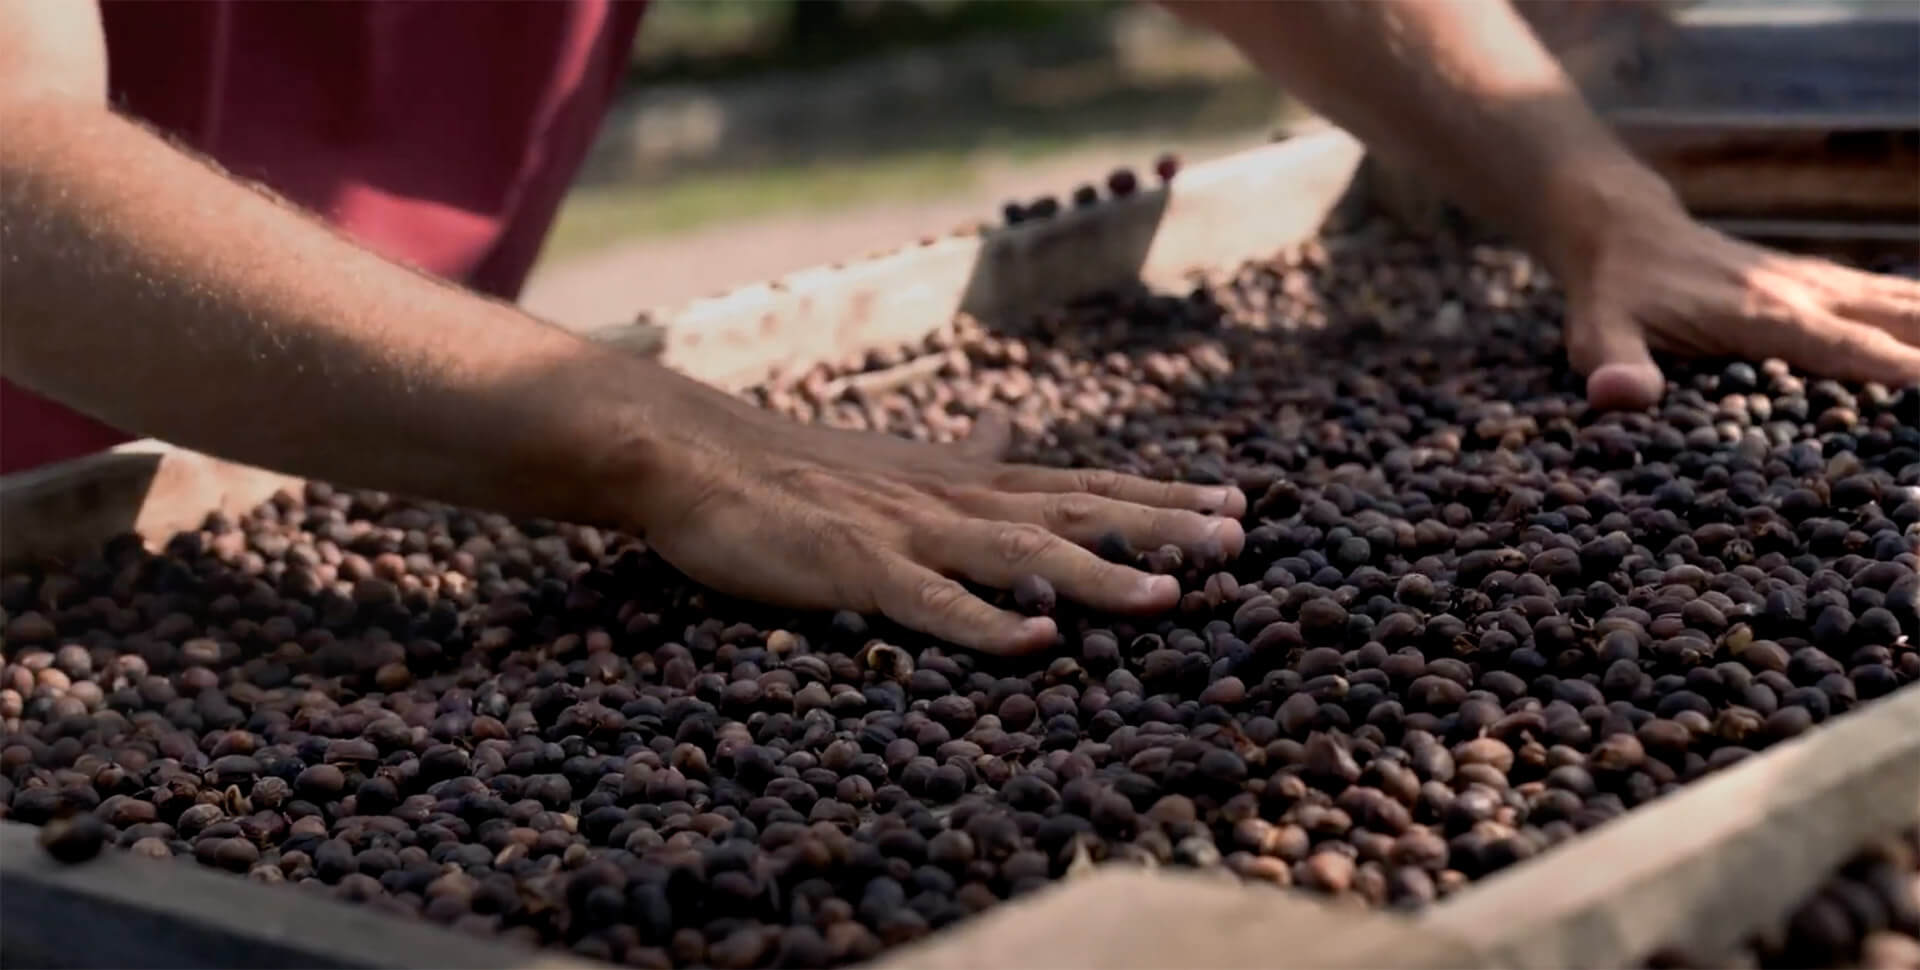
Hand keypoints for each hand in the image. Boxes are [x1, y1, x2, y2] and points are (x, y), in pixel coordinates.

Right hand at [632, 410, 1246, 653]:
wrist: (695, 456)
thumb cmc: (795, 467)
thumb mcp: (899, 458)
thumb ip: (966, 455)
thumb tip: (1013, 429)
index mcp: (965, 479)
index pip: (1080, 484)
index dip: (1158, 495)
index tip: (1235, 502)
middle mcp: (951, 499)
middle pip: (1073, 511)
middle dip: (1159, 526)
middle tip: (1240, 538)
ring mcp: (905, 533)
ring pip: (1019, 556)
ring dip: (1097, 574)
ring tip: (1171, 595)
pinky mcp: (853, 570)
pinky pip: (928, 603)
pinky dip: (984, 623)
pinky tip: (1036, 643)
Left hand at [1559, 202, 1919, 410]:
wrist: (1622, 228)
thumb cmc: (1612, 292)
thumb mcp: (1597, 331)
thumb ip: (1611, 365)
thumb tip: (1616, 398)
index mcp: (1764, 315)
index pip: (1843, 348)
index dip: (1896, 370)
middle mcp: (1807, 295)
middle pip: (1896, 324)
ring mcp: (1820, 285)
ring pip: (1904, 306)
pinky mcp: (1823, 284)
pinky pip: (1892, 299)